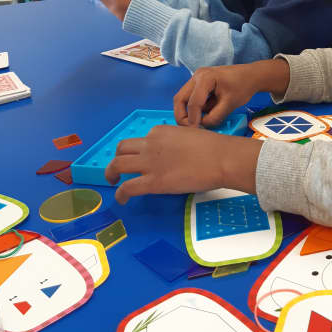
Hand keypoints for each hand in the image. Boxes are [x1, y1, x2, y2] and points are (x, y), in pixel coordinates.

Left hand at [105, 123, 261, 203]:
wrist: (220, 158)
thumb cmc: (213, 147)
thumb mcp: (190, 135)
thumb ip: (176, 142)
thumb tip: (175, 154)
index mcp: (160, 131)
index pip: (142, 139)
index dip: (140, 150)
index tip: (144, 159)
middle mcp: (150, 144)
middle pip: (122, 148)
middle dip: (117, 158)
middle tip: (119, 169)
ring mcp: (149, 162)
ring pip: (117, 165)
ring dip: (111, 173)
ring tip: (112, 182)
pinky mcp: (152, 182)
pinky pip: (127, 187)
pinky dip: (120, 194)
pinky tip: (121, 199)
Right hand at [174, 59, 290, 126]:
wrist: (250, 76)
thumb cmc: (243, 86)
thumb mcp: (230, 104)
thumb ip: (215, 117)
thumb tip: (202, 126)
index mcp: (205, 78)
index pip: (193, 103)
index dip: (193, 119)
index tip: (197, 131)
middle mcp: (197, 76)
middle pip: (180, 99)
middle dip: (182, 116)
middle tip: (190, 129)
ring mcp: (197, 78)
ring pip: (183, 98)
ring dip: (188, 112)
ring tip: (199, 122)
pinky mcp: (199, 82)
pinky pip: (191, 97)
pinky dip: (195, 107)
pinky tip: (206, 113)